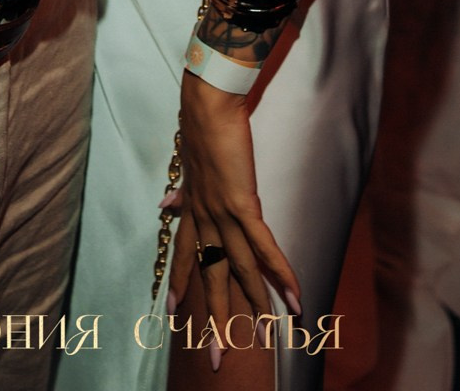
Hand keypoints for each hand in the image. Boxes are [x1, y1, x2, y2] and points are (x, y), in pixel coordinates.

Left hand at [168, 72, 300, 327]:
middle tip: (213, 356)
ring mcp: (223, 214)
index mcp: (192, 208)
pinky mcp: (244, 205)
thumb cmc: (201, 128)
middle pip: (210, 276)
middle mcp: (205, 218)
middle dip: (213, 318)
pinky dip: (280, 273)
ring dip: (256, 305)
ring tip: (267, 338)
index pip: (183, 254)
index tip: (169, 312)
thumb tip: (165, 205)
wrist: (208, 103)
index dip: (177, 283)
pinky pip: (263, 248)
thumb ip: (181, 192)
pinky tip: (294, 297)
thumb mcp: (188, 166)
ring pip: (240, 270)